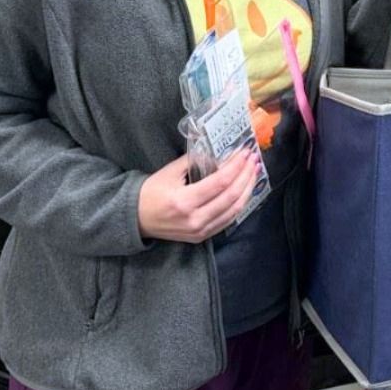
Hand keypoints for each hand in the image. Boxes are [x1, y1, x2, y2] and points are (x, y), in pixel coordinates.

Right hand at [137, 150, 258, 243]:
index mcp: (184, 201)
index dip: (236, 166)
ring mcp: (199, 231)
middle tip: (254, 159)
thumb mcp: (171, 171)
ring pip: (234, 211)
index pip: (220, 183)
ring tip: (254, 172)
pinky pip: (227, 220)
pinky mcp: (201, 237)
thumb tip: (219, 152)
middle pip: (231, 197)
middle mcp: (194, 220)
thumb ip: (195, 160)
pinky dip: (239, 204)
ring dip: (247, 189)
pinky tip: (245, 190)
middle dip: (246, 175)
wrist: (136, 219)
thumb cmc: (151, 191)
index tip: (245, 152)